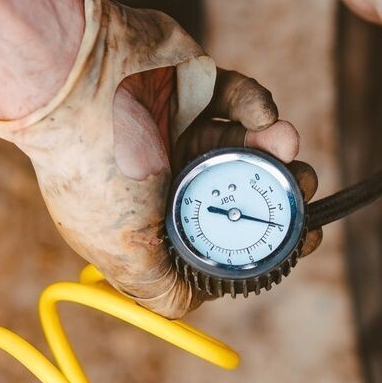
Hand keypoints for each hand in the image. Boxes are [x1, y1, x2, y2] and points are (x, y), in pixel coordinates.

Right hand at [0, 0, 320, 317]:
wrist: (78, 78)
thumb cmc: (95, 171)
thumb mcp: (124, 251)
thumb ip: (160, 287)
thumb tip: (192, 304)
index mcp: (149, 217)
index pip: (216, 238)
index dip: (260, 242)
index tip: (298, 239)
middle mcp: (166, 175)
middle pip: (240, 190)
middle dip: (280, 192)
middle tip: (303, 187)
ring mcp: (181, 127)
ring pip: (247, 144)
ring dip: (276, 149)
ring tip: (288, 146)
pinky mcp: (193, 84)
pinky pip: (239, 97)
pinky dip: (257, 106)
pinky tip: (264, 118)